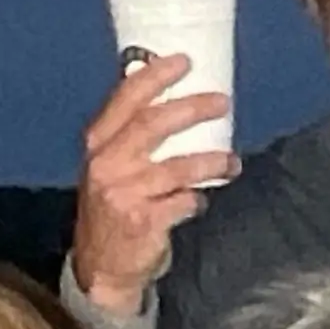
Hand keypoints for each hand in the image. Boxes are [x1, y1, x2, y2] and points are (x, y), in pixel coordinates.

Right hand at [70, 52, 237, 314]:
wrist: (100, 267)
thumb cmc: (112, 208)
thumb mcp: (109, 168)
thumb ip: (131, 138)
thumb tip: (174, 99)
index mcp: (98, 144)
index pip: (126, 99)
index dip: (156, 76)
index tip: (185, 61)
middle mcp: (107, 164)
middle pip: (154, 124)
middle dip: (193, 108)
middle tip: (222, 102)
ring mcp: (123, 193)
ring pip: (178, 166)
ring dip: (211, 161)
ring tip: (231, 160)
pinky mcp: (143, 221)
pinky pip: (184, 202)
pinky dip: (198, 200)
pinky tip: (203, 201)